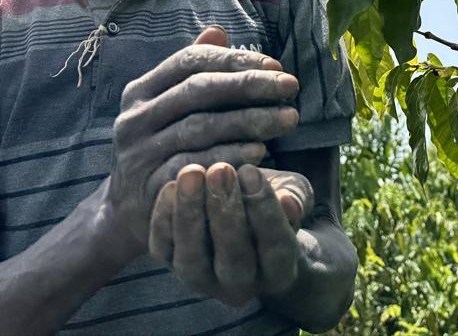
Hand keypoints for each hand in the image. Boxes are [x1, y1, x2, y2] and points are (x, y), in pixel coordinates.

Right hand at [104, 27, 299, 256]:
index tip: (277, 66)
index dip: (236, 60)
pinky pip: (196, 166)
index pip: (191, 61)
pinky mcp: (149, 187)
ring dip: (250, 121)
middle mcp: (134, 118)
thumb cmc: (163, 148)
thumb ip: (193, 72)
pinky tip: (262, 152)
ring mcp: (138, 153)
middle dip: (249, 85)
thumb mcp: (170, 107)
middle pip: (197, 90)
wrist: (128, 212)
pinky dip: (231, 155)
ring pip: (200, 127)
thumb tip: (217, 31)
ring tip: (288, 119)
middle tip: (291, 87)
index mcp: (141, 90)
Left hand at [148, 163, 314, 305]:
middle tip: (220, 170)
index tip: (252, 171)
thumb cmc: (276, 205)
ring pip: (192, 260)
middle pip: (233, 259)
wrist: (245, 224)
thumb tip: (288, 202)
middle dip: (225, 211)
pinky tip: (171, 185)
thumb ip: (295, 198)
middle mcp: (240, 287)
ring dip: (190, 214)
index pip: (275, 247)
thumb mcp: (293, 194)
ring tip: (192, 173)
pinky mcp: (171, 265)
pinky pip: (163, 249)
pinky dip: (163, 219)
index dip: (264, 210)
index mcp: (279, 272)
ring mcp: (202, 281)